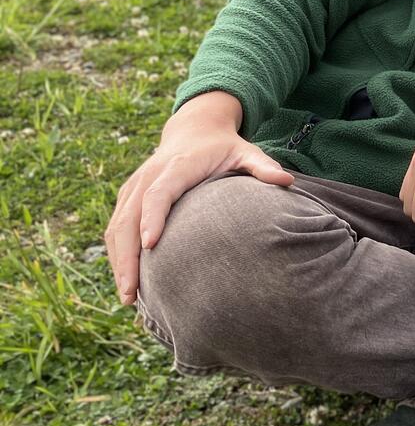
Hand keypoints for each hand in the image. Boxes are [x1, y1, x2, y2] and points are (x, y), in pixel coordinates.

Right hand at [105, 91, 293, 304]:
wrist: (195, 129)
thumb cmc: (225, 147)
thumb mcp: (248, 151)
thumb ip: (264, 167)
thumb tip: (287, 181)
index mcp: (176, 167)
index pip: (158, 193)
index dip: (152, 217)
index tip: (150, 244)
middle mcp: (149, 177)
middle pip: (129, 217)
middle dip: (127, 255)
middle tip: (132, 291)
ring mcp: (134, 187)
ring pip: (117, 226)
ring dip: (118, 261)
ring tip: (128, 296)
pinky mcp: (128, 196)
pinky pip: (116, 227)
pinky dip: (116, 254)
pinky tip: (126, 281)